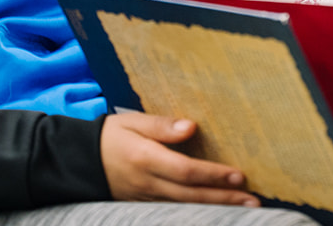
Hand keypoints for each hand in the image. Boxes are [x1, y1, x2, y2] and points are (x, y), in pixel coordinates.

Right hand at [100, 114, 259, 205]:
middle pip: (191, 195)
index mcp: (146, 158)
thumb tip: (191, 127)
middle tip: (253, 202)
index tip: (238, 175)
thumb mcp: (132, 121)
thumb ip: (162, 125)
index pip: (186, 171)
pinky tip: (215, 211)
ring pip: (186, 208)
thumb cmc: (110, 135)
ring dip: (215, 208)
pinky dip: (197, 212)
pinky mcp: (145, 205)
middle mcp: (148, 183)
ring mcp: (146, 198)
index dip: (213, 175)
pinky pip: (175, 211)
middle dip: (223, 199)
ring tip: (244, 208)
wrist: (79, 162)